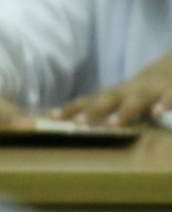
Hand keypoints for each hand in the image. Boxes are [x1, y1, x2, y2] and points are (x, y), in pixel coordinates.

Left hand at [52, 52, 171, 125]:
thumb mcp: (128, 97)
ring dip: (124, 111)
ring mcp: (152, 88)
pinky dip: (165, 102)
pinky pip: (170, 95)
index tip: (51, 117)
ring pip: (137, 99)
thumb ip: (109, 108)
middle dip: (93, 111)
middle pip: (108, 99)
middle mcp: (131, 90)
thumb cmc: (148, 87)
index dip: (72, 108)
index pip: (91, 100)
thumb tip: (79, 121)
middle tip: (78, 124)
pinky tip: (158, 112)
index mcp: (119, 94)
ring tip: (112, 124)